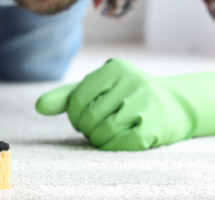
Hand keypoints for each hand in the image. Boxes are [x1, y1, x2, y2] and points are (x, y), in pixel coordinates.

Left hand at [35, 58, 214, 150]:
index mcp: (114, 68)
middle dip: (86, 128)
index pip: (77, 99)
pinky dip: (110, 146)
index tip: (83, 119)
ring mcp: (144, 104)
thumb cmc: (128, 95)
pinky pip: (119, 144)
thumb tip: (38, 106)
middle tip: (95, 128)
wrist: (177, 104)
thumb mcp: (101, 88)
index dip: (74, 115)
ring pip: (102, 132)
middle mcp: (131, 82)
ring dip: (97, 139)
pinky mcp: (153, 127)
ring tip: (104, 134)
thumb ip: (68, 96)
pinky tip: (116, 141)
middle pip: (89, 117)